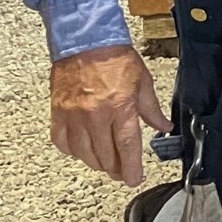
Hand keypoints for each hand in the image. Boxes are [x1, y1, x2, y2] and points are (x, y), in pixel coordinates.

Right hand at [51, 45, 170, 186]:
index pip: (127, 146)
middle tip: (123, 173)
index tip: (134, 179)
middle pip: (105, 154)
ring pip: (83, 153)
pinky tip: (83, 150)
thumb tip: (163, 127)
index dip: (131, 168)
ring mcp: (73, 115)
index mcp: (120, 107)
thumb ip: (152, 109)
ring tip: (107, 164)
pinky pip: (62, 142)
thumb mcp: (143, 82)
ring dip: (97, 163)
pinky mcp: (58, 112)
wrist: (85, 41)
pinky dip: (73, 151)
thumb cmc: (115, 58)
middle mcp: (95, 115)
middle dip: (116, 169)